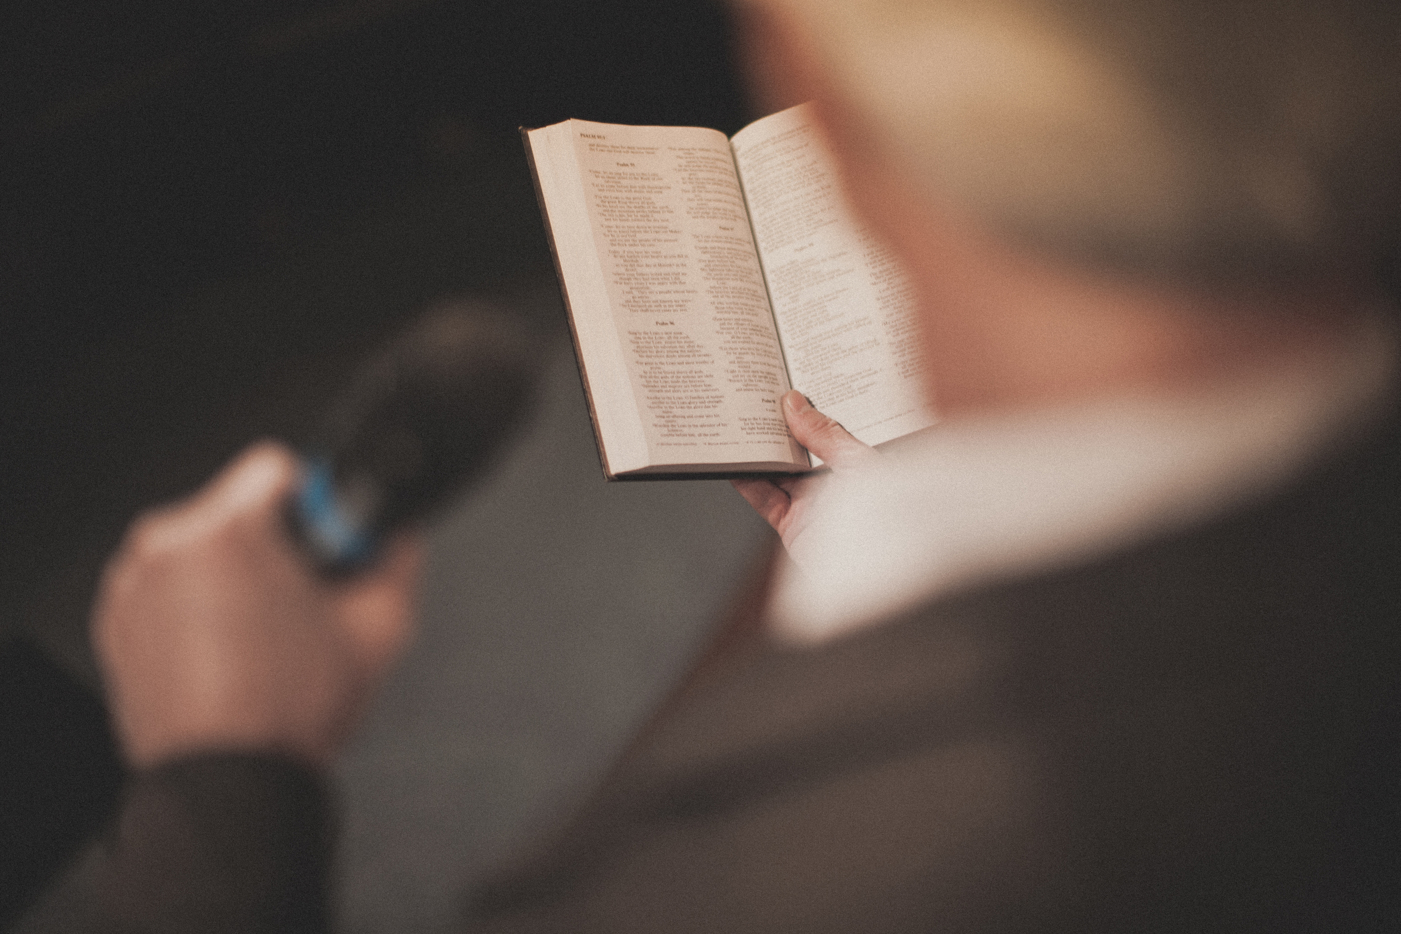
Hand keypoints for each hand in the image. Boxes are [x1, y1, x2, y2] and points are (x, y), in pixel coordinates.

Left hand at [92, 441, 423, 768]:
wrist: (229, 785)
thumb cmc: (289, 711)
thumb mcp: (381, 626)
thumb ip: (397, 558)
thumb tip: (398, 532)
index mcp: (228, 531)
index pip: (279, 465)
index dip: (319, 502)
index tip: (328, 540)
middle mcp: (167, 546)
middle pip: (237, 508)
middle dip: (276, 541)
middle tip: (303, 596)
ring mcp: (133, 584)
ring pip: (203, 546)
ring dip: (236, 570)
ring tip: (266, 630)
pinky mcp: (118, 621)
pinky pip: (171, 584)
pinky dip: (199, 603)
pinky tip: (230, 648)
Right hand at [732, 390, 875, 551]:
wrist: (876, 575)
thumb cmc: (887, 522)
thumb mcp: (859, 462)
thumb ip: (826, 435)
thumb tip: (797, 406)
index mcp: (865, 463)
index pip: (833, 429)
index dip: (811, 409)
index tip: (787, 390)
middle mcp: (840, 484)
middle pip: (802, 449)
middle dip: (780, 428)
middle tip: (756, 403)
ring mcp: (815, 506)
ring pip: (780, 473)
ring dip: (759, 453)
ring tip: (739, 426)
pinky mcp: (794, 527)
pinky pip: (766, 500)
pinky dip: (748, 482)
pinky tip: (736, 464)